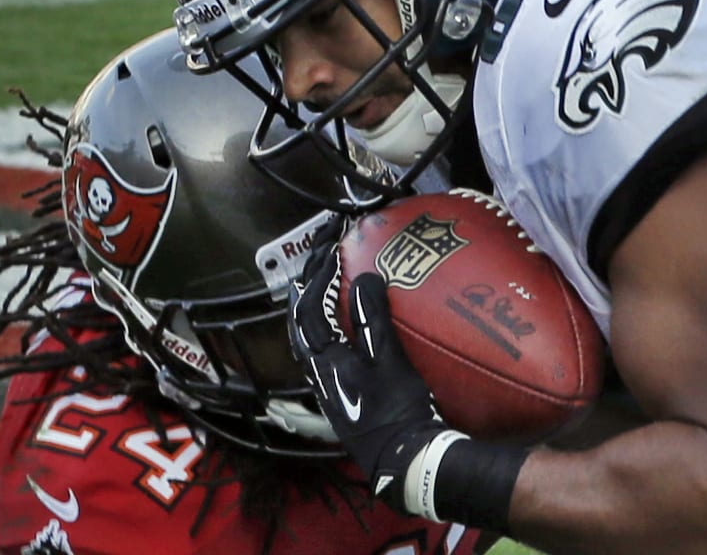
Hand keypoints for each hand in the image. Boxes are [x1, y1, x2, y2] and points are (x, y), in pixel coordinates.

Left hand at [288, 218, 528, 529]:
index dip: (319, 273)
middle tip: (322, 252)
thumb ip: (373, 319)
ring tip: (322, 280)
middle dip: (308, 282)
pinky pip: (321, 349)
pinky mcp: (341, 394)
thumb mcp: (389, 361)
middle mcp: (319, 372)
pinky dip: (324, 326)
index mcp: (326, 361)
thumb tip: (365, 277)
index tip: (333, 245)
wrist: (404, 460)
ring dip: (312, 304)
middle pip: (301, 319)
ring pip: (307, 336)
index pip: (310, 306)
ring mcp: (328, 385)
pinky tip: (338, 324)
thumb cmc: (399, 411)